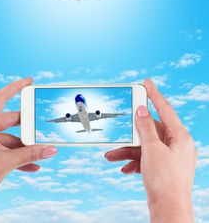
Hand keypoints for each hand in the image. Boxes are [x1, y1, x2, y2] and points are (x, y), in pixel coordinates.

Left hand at [0, 78, 57, 221]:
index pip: (1, 97)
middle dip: (26, 127)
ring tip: (39, 153)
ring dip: (22, 146)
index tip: (29, 81)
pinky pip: (1, 146)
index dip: (17, 87)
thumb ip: (30, 154)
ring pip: (7, 136)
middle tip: (41, 126)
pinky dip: (14, 153)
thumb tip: (50, 150)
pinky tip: (30, 164)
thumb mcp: (6, 163)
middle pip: (8, 120)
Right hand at [105, 79, 196, 222]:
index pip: (165, 109)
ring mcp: (170, 157)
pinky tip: (125, 168)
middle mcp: (177, 145)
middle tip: (120, 125)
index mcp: (180, 137)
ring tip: (111, 155)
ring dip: (128, 150)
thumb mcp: (151, 149)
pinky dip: (134, 161)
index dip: (154, 94)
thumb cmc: (165, 181)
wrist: (168, 211)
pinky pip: (146, 157)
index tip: (146, 82)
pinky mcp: (163, 167)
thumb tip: (141, 110)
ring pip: (145, 145)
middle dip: (132, 133)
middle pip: (151, 130)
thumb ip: (145, 128)